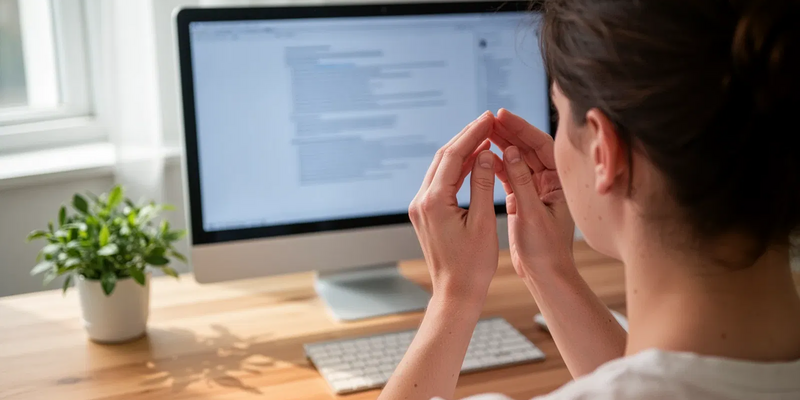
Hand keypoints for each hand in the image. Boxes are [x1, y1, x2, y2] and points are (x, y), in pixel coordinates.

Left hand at [409, 111, 499, 302]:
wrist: (456, 293)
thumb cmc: (473, 265)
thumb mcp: (483, 222)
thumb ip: (482, 185)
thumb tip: (484, 153)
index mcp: (434, 202)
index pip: (452, 156)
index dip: (472, 135)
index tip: (488, 119)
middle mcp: (421, 201)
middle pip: (443, 157)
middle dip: (465, 137)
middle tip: (487, 121)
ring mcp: (420, 208)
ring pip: (440, 168)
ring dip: (461, 151)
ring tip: (484, 136)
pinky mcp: (425, 214)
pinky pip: (440, 183)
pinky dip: (457, 169)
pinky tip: (474, 161)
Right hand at [490, 109, 574, 277]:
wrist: (545, 275)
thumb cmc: (545, 250)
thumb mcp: (532, 214)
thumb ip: (521, 181)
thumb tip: (511, 150)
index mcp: (560, 182)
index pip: (541, 146)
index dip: (522, 128)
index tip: (502, 116)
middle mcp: (550, 182)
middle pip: (528, 148)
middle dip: (509, 132)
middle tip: (488, 117)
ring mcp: (536, 189)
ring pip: (517, 160)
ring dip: (501, 145)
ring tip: (482, 131)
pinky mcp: (523, 199)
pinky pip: (508, 175)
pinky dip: (496, 165)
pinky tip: (483, 155)